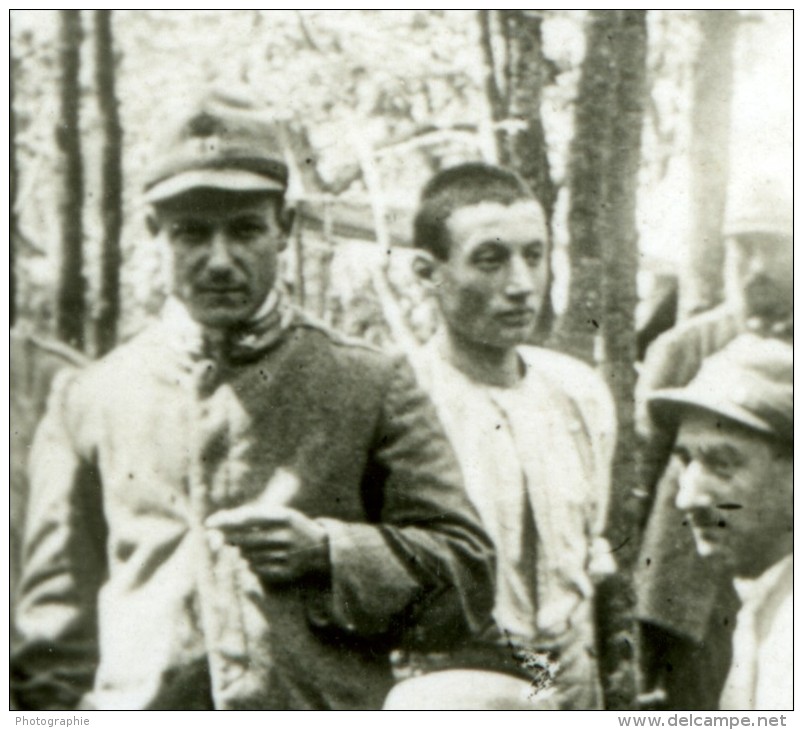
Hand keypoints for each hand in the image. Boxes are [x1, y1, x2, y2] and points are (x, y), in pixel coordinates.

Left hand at [206, 505, 329, 582]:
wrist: (321, 550)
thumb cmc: (290, 527)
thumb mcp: (278, 515)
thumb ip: (251, 515)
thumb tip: (218, 520)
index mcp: (284, 517)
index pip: (248, 518)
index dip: (226, 520)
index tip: (209, 523)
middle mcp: (286, 536)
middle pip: (244, 539)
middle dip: (229, 538)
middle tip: (221, 538)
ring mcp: (287, 556)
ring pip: (248, 556)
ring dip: (241, 552)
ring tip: (246, 547)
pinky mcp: (286, 572)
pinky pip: (257, 570)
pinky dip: (251, 564)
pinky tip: (256, 559)